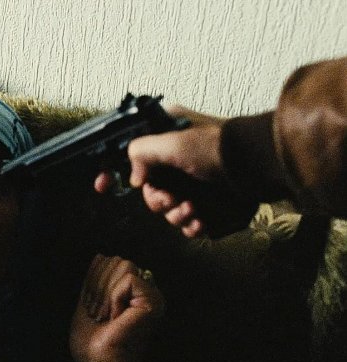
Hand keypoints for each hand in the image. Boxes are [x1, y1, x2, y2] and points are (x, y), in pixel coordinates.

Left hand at [70, 255, 163, 361]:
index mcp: (129, 291)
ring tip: (105, 316)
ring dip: (104, 293)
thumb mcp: (88, 303)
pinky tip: (115, 316)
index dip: (91, 281)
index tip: (92, 308)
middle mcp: (144, 291)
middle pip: (115, 259)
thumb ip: (94, 281)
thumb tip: (99, 257)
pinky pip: (129, 279)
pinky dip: (114, 296)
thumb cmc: (93, 343)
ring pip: (123, 265)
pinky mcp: (153, 303)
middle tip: (98, 314)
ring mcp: (151, 296)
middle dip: (97, 286)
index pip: (106, 260)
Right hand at [94, 106, 223, 237]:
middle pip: (148, 188)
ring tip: (193, 209)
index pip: (129, 153)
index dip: (111, 169)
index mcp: (166, 137)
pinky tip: (201, 221)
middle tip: (170, 199)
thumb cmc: (219, 147)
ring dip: (176, 214)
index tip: (102, 186)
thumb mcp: (172, 142)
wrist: (261, 167)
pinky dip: (192, 225)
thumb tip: (134, 178)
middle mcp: (177, 158)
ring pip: (168, 207)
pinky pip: (189, 221)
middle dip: (156, 199)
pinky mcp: (210, 202)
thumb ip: (141, 152)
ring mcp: (194, 181)